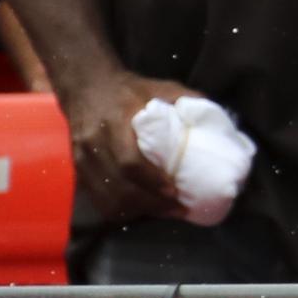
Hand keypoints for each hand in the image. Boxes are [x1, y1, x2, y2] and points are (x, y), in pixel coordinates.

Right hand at [61, 70, 195, 220]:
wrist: (85, 84)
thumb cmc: (127, 88)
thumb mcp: (158, 87)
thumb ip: (186, 100)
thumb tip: (220, 119)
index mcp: (116, 121)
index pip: (129, 161)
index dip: (151, 181)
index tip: (174, 192)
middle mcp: (95, 142)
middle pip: (118, 185)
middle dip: (149, 204)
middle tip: (177, 210)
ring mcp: (82, 157)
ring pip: (105, 197)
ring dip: (135, 211)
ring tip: (162, 213)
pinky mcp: (78, 168)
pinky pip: (96, 198)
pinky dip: (117, 210)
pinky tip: (138, 212)